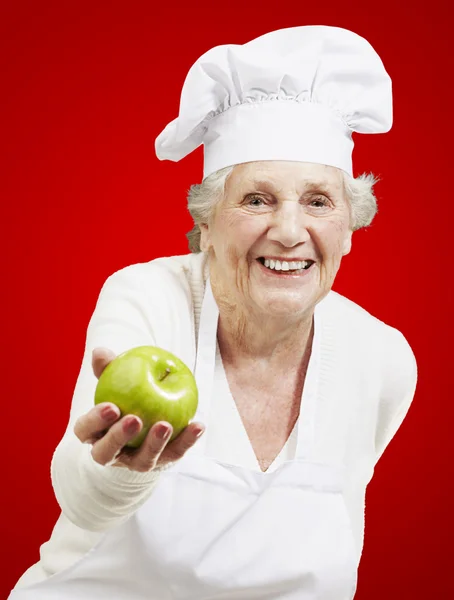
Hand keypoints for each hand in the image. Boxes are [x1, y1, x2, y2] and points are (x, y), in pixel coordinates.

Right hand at [73, 347, 204, 472]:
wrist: (149, 420)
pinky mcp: (163, 462)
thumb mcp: (116, 382)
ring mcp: (136, 461)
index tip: (112, 406)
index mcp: (95, 433)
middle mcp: (112, 452)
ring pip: (142, 461)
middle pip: (106, 452)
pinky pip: (175, 453)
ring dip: (154, 444)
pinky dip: (187, 440)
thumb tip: (100, 352)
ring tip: (165, 424)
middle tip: (135, 419)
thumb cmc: (126, 397)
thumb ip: (108, 369)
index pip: (85, 430)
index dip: (95, 421)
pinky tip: (197, 425)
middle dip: (119, 437)